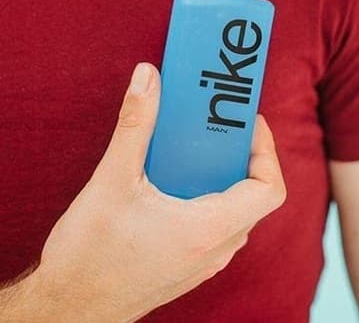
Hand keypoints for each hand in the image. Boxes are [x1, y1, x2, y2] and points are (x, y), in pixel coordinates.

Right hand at [26, 62, 286, 322]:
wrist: (68, 310)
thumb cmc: (89, 256)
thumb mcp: (111, 182)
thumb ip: (134, 125)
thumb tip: (147, 79)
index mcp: (208, 229)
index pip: (269, 189)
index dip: (267, 151)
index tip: (248, 125)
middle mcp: (215, 249)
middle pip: (253, 196)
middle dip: (243, 156)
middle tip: (221, 128)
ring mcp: (204, 260)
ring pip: (236, 211)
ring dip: (225, 178)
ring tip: (200, 150)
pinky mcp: (189, 264)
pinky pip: (217, 225)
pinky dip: (210, 198)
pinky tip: (178, 184)